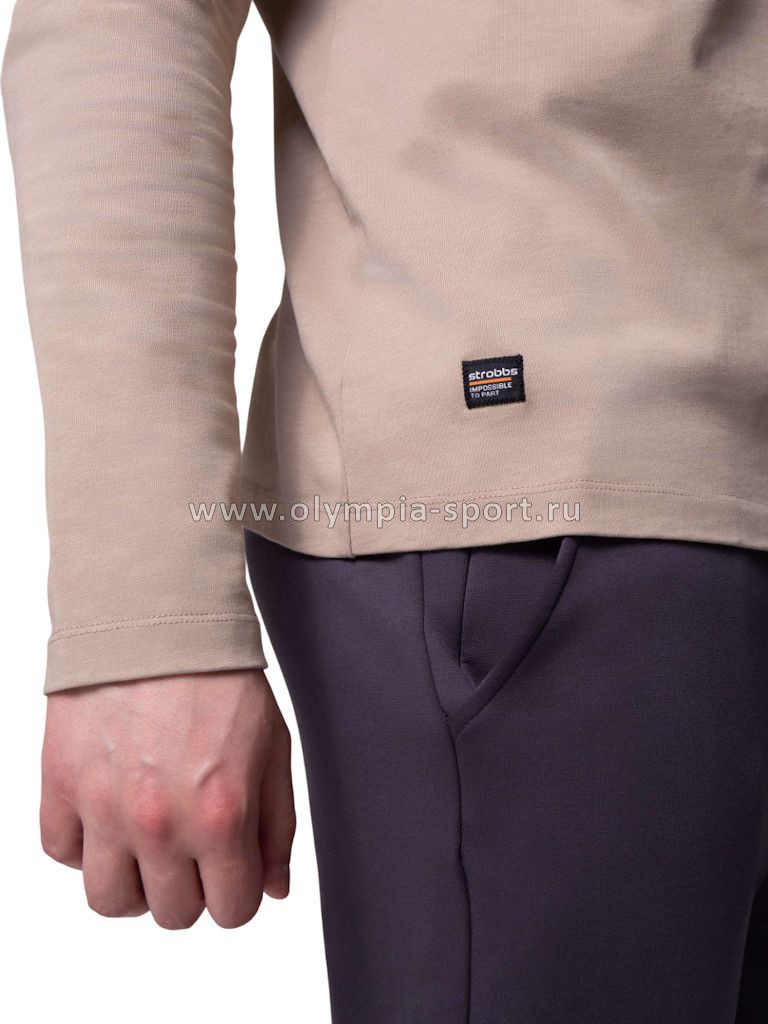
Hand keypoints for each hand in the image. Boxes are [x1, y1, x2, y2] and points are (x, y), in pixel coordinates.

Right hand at [40, 670, 294, 928]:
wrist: (155, 618)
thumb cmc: (219, 677)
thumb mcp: (272, 747)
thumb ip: (277, 826)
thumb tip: (271, 889)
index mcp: (221, 815)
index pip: (232, 910)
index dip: (237, 893)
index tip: (232, 869)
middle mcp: (160, 824)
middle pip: (173, 914)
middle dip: (191, 888)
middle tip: (193, 847)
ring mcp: (103, 809)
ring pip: (110, 901)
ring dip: (135, 883)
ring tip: (148, 845)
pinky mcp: (60, 784)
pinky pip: (62, 852)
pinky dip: (84, 845)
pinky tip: (109, 814)